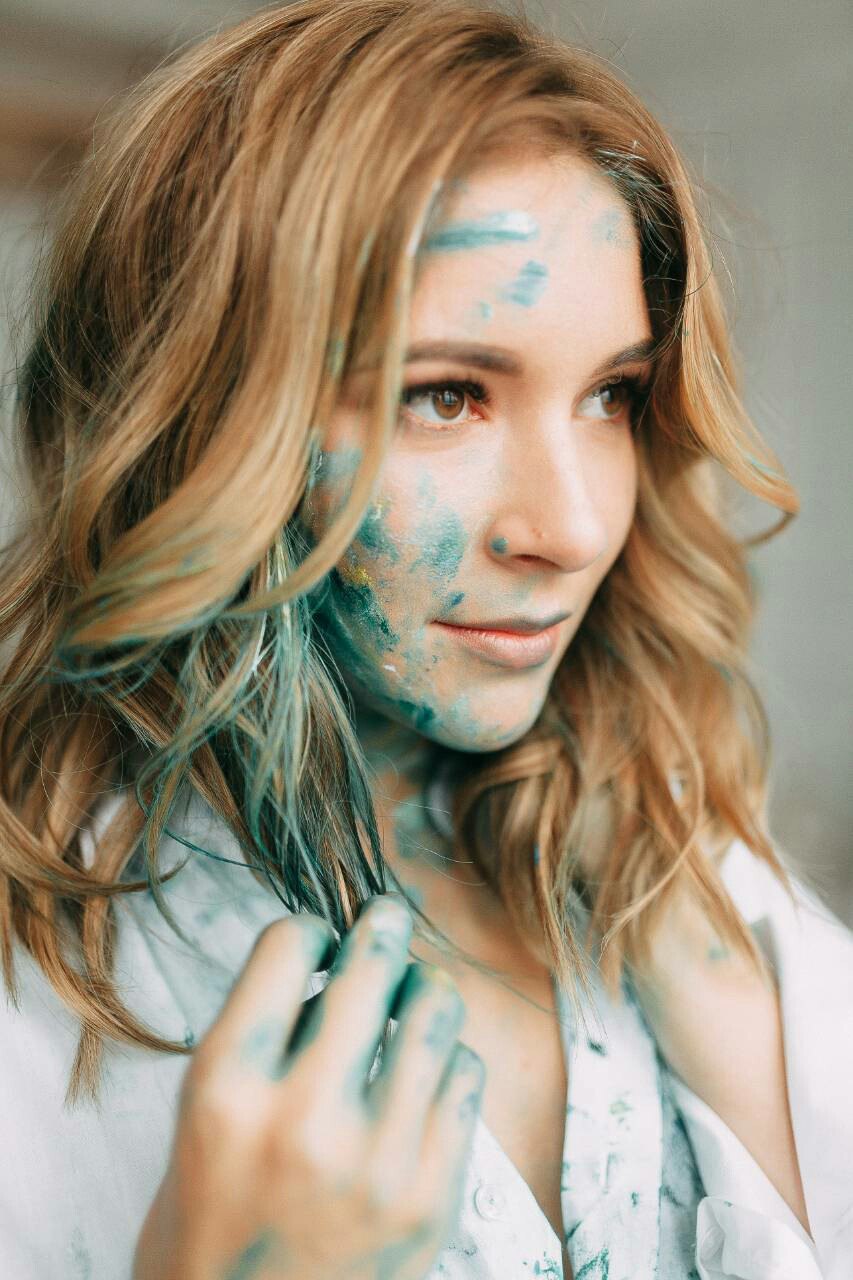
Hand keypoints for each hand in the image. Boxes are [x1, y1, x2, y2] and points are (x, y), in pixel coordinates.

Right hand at [133, 894, 484, 1279]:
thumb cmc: (213, 1219)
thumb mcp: (201, 1116)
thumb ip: (261, 1035)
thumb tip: (336, 953)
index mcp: (226, 1089)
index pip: (288, 944)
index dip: (309, 930)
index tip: (320, 940)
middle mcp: (302, 1119)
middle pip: (374, 962)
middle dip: (382, 927)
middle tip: (385, 921)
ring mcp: (377, 1161)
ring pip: (437, 1009)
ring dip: (423, 991)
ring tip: (411, 1000)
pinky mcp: (431, 1197)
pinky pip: (466, 1075)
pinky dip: (447, 1058)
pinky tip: (424, 1073)